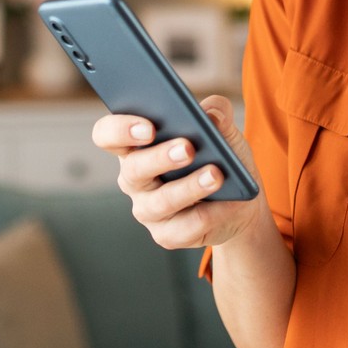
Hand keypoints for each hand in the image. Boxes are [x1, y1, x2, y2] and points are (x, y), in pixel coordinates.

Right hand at [92, 96, 268, 250]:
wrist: (240, 203)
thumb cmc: (220, 158)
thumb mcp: (223, 130)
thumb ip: (217, 112)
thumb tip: (211, 114)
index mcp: (135, 146)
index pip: (107, 135)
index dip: (120, 130)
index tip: (148, 126)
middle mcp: (134, 179)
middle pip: (133, 169)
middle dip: (160, 157)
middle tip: (187, 148)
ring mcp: (148, 210)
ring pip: (162, 201)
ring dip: (190, 187)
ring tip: (216, 175)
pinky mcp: (166, 235)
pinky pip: (186, 226)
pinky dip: (211, 213)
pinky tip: (229, 203)